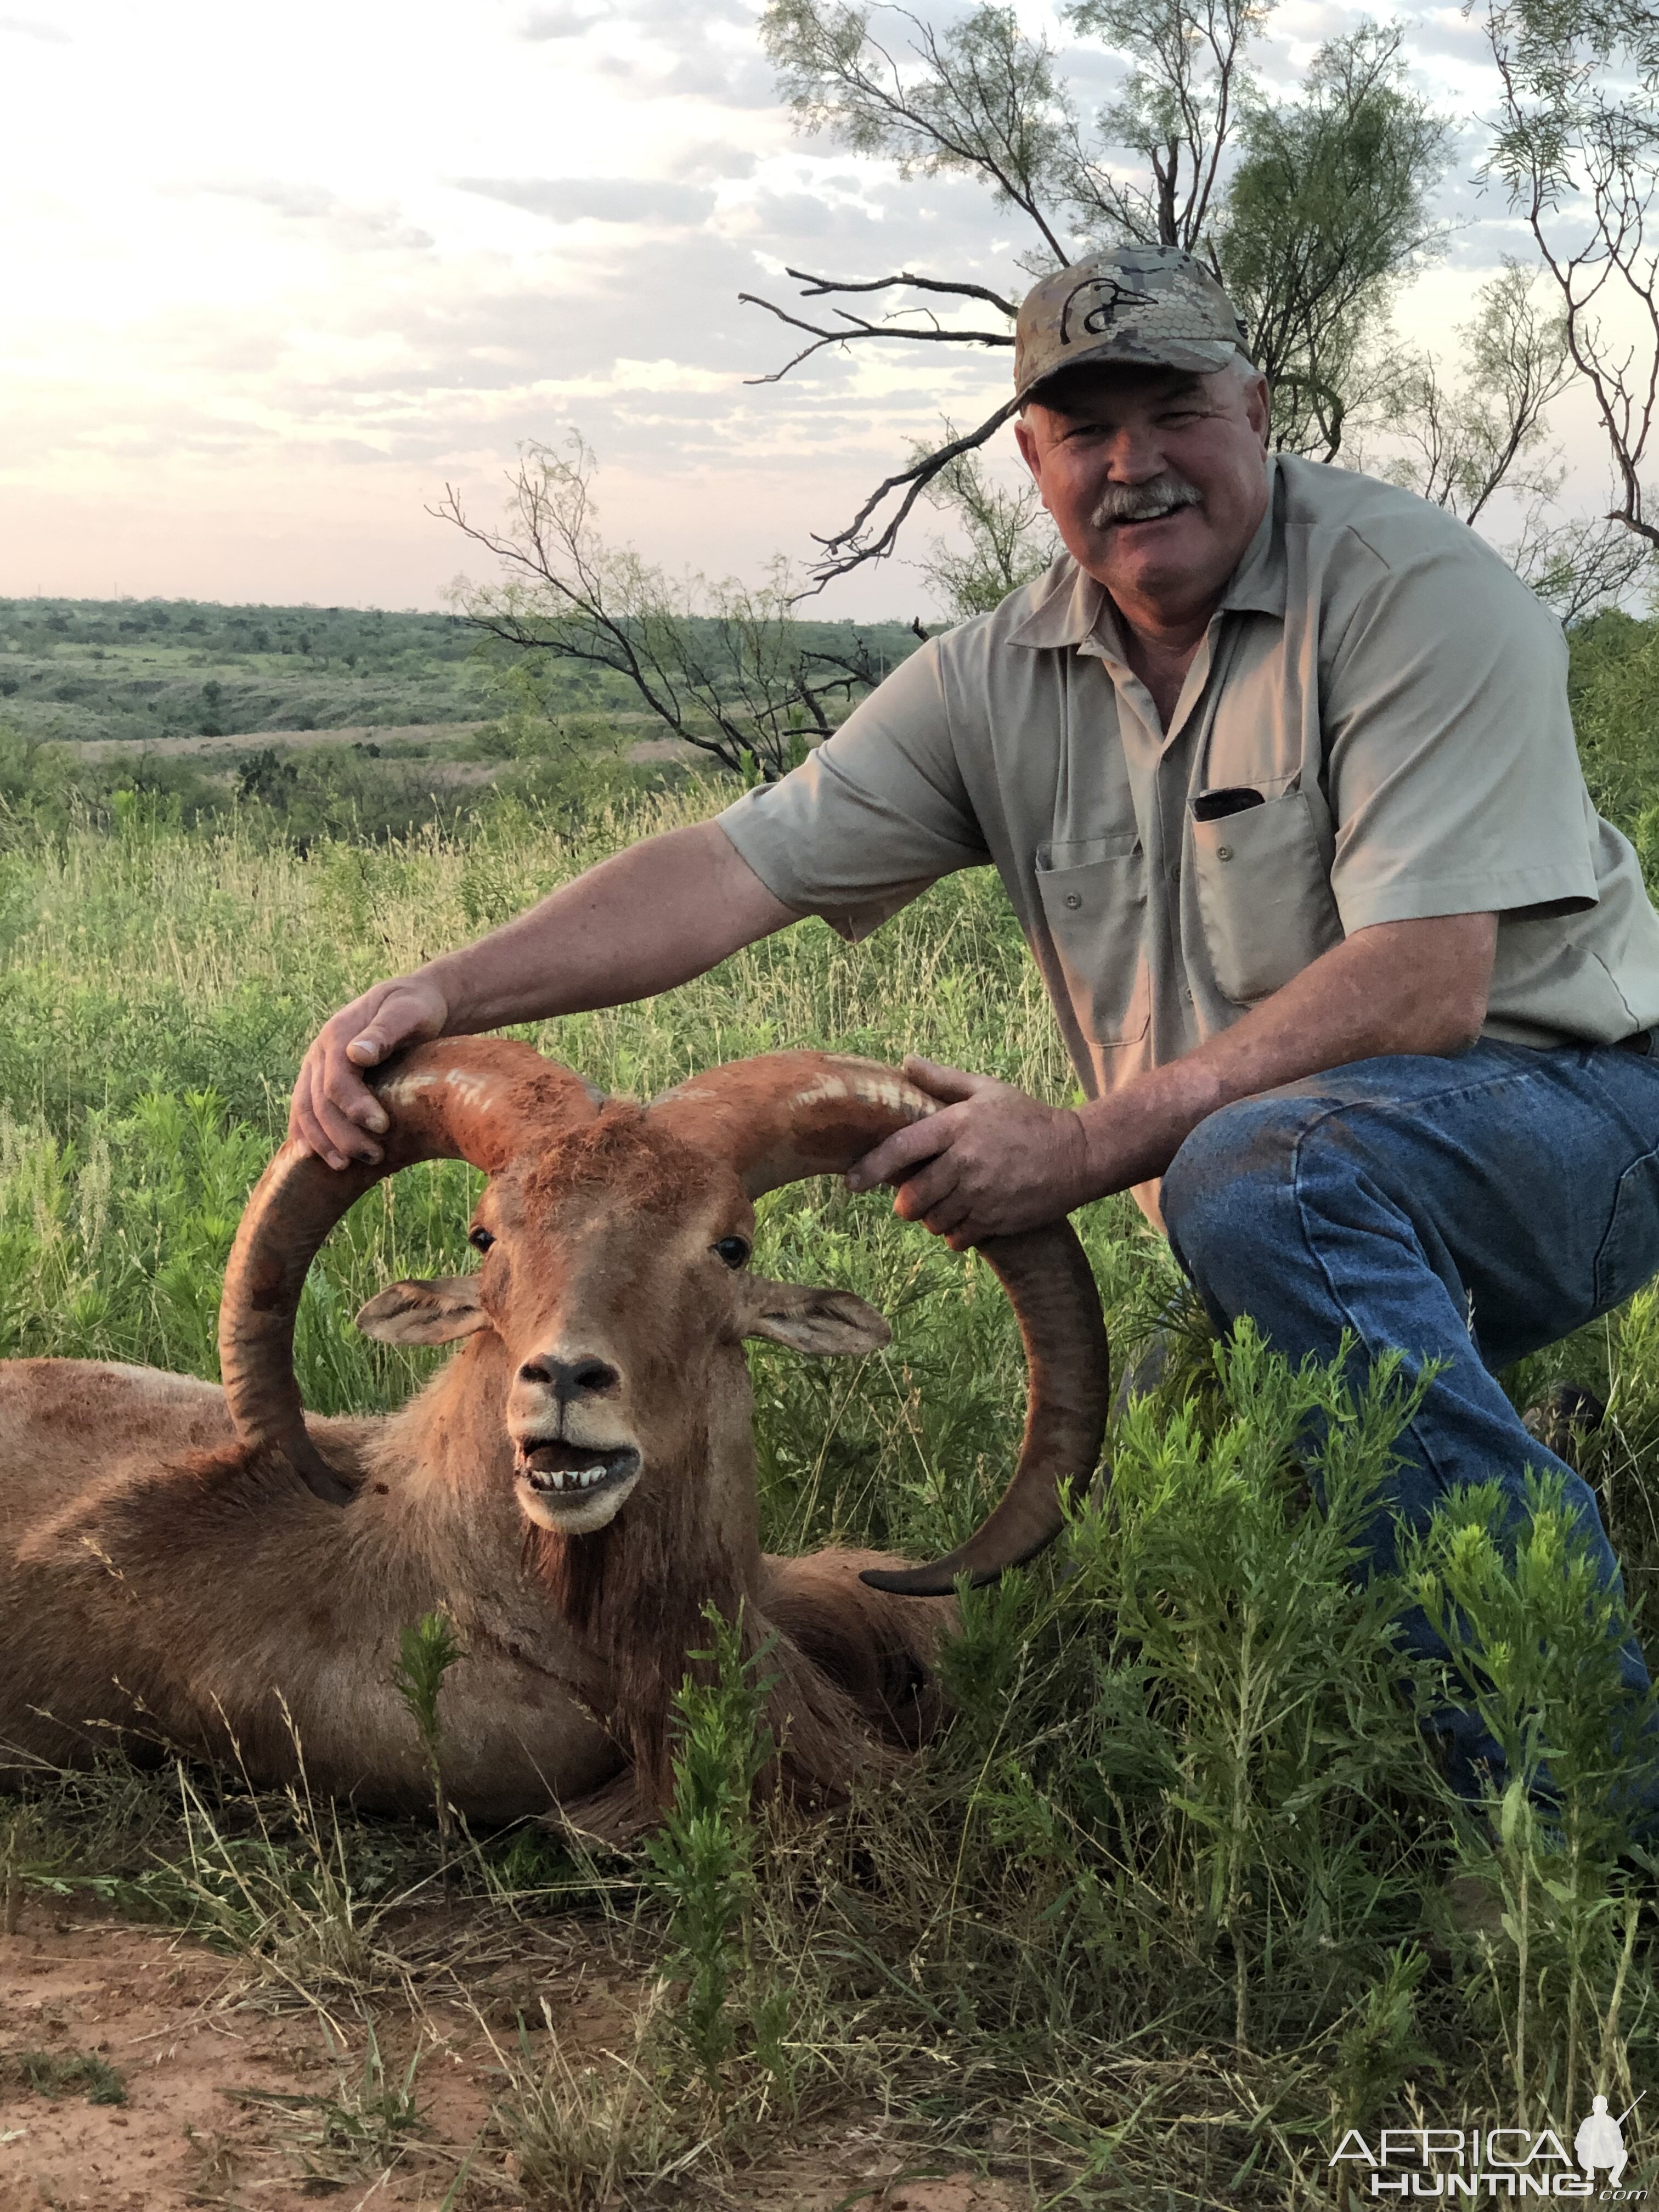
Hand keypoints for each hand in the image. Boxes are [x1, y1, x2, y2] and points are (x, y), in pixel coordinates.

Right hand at [288, 974, 451, 1169]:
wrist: (408, 1002)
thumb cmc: (415, 1009)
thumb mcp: (408, 1012)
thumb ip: (385, 1031)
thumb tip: (358, 1054)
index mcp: (338, 1035)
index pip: (337, 1080)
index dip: (355, 1107)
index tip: (382, 1128)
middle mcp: (319, 1053)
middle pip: (318, 1101)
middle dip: (342, 1134)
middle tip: (374, 1157)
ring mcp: (315, 1068)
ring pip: (305, 1110)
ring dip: (322, 1142)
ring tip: (344, 1167)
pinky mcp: (318, 1081)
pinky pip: (304, 1111)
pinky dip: (307, 1135)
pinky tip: (316, 1159)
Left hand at [844, 1056, 1093, 1247]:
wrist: (1077, 1154)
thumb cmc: (1027, 1118)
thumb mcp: (987, 1090)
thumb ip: (943, 1080)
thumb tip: (906, 1061)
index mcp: (957, 1127)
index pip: (901, 1149)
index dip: (871, 1168)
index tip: (850, 1183)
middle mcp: (965, 1163)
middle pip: (911, 1197)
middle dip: (906, 1201)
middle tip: (915, 1194)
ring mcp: (980, 1195)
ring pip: (931, 1221)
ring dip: (930, 1217)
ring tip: (945, 1203)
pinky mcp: (995, 1220)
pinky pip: (955, 1238)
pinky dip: (953, 1233)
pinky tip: (965, 1217)